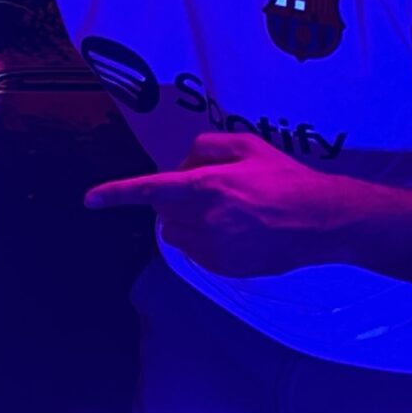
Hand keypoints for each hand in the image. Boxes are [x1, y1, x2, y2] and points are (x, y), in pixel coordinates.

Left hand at [84, 131, 359, 276]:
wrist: (320, 220)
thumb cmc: (285, 178)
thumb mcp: (248, 145)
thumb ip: (207, 146)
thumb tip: (181, 163)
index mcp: (208, 184)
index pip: (150, 190)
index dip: (116, 194)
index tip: (90, 201)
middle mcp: (205, 218)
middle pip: (163, 214)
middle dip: (174, 203)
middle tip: (209, 193)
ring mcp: (214, 247)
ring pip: (176, 236)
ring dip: (186, 223)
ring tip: (224, 214)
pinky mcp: (223, 267)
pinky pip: (196, 254)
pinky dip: (204, 242)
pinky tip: (235, 233)